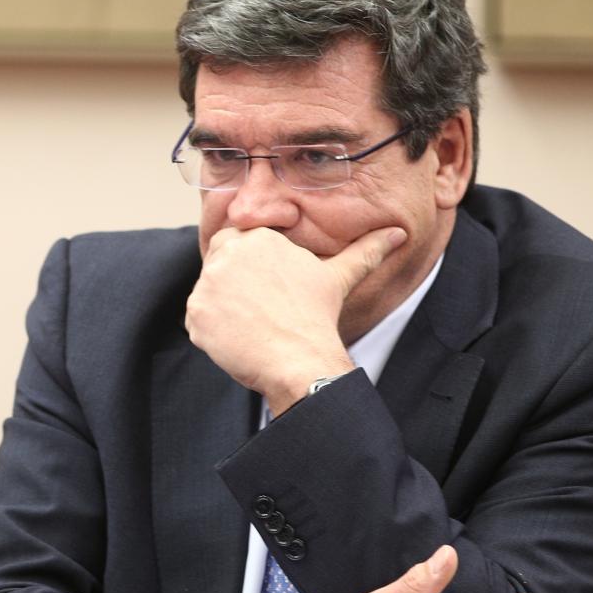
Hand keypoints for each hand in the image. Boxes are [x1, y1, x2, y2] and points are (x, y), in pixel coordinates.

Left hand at [185, 226, 406, 413]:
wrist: (299, 359)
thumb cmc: (318, 316)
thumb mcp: (339, 277)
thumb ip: (364, 251)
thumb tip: (397, 233)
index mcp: (257, 238)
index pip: (236, 241)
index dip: (248, 266)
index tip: (262, 288)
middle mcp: (227, 255)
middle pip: (218, 262)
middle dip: (231, 282)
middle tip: (256, 307)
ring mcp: (207, 285)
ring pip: (207, 293)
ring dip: (223, 308)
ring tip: (252, 325)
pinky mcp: (195, 314)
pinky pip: (197, 321)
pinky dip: (212, 332)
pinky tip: (239, 339)